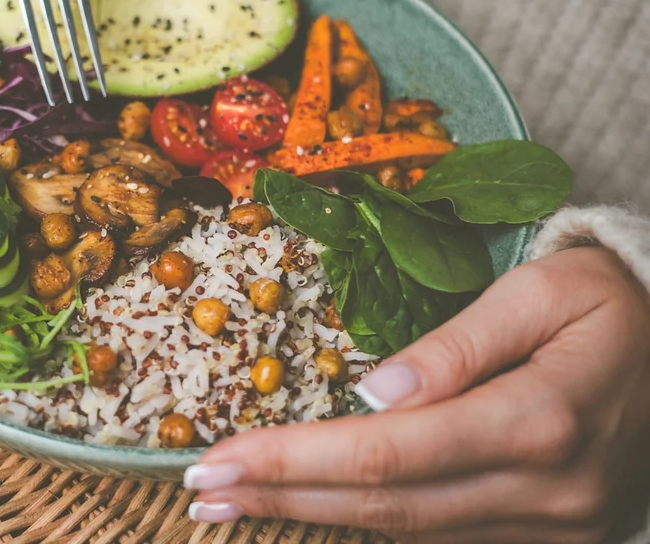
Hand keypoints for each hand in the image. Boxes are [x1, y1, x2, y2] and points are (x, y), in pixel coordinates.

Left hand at [184, 247, 649, 543]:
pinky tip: (314, 507)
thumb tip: (370, 392)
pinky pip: (442, 537)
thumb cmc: (612, 302)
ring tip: (236, 502)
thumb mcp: (544, 291)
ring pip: (407, 533)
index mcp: (538, 419)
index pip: (384, 452)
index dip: (292, 459)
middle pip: (383, 505)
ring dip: (313, 516)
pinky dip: (370, 523)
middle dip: (282, 496)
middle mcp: (545, 490)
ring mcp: (553, 525)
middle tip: (202, 488)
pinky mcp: (553, 535)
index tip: (217, 456)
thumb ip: (459, 345)